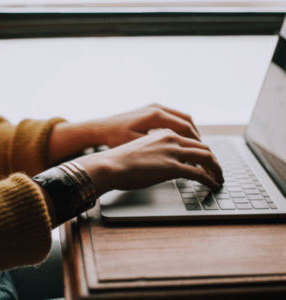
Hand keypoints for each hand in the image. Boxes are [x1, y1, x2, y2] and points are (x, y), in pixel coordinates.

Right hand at [74, 129, 223, 197]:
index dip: (202, 151)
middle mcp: (171, 139)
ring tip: (219, 179)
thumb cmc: (120, 160)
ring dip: (216, 169)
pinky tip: (213, 185)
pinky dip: (210, 179)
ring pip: (206, 157)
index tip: (206, 161)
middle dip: (214, 160)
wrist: (110, 164)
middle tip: (217, 171)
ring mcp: (173, 152)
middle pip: (203, 147)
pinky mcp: (172, 167)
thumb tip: (163, 165)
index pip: (191, 140)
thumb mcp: (141, 150)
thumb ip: (157, 153)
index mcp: (164, 133)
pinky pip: (199, 173)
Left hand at [92, 103, 200, 147]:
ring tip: (195, 146)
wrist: (101, 128)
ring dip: (190, 131)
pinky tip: (181, 140)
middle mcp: (157, 107)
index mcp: (155, 115)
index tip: (202, 154)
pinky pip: (173, 117)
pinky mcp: (151, 109)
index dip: (196, 142)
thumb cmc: (115, 138)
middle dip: (196, 136)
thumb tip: (178, 156)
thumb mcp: (137, 145)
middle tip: (203, 151)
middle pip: (187, 120)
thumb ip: (158, 148)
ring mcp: (154, 107)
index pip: (185, 127)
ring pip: (181, 117)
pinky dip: (181, 128)